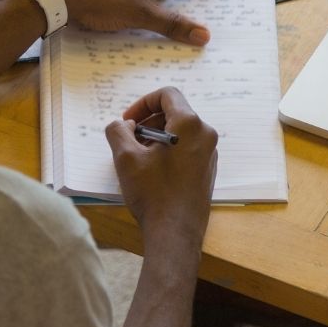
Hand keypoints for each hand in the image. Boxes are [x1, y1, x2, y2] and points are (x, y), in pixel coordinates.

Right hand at [105, 87, 218, 248]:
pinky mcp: (207, 169)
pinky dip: (168, 149)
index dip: (143, 103)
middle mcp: (206, 134)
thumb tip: (122, 125)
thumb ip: (118, 131)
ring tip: (137, 156)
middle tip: (129, 139)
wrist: (176, 231)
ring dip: (156, 136)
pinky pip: (187, 148)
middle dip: (148, 121)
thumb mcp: (126, 158)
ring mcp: (209, 152)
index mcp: (190, 124)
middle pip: (174, 112)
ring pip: (180, 131)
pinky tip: (152, 170)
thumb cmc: (152, 193)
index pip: (167, 94)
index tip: (127, 121)